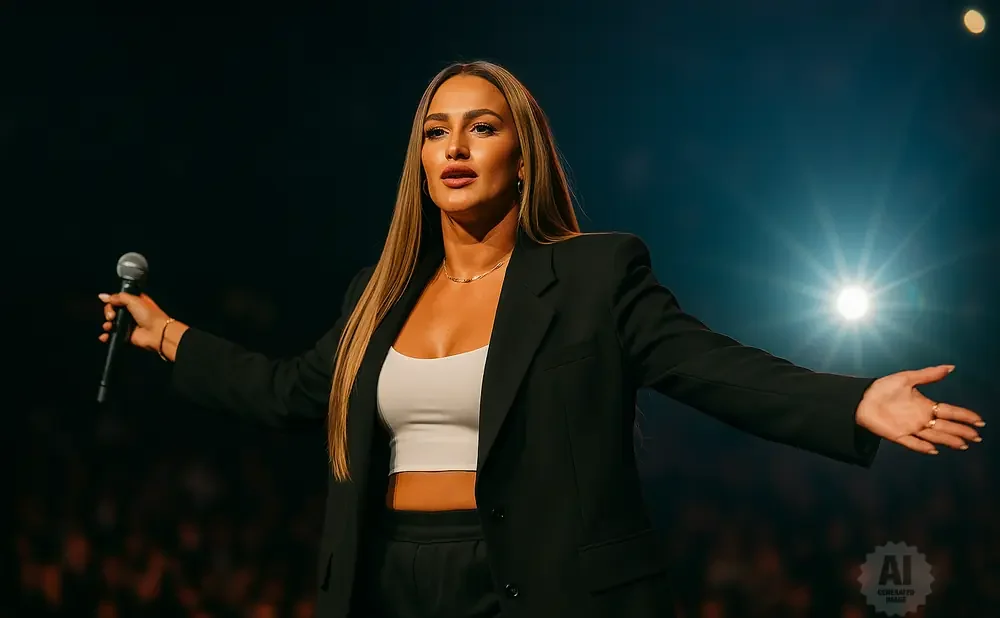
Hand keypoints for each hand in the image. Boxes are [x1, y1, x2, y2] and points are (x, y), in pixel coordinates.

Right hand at [98, 292, 170, 351]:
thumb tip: (103, 296)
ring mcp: (128, 324)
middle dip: (108, 312)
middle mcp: (131, 312)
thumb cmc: (149, 315)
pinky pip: (113, 334)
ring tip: (109, 326)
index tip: (110, 303)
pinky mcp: (126, 335)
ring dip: (107, 324)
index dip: (112, 301)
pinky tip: (105, 336)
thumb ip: (119, 297)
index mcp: (134, 301)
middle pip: (112, 310)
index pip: (117, 299)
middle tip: (111, 316)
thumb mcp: (134, 300)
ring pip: (111, 322)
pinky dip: (107, 335)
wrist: (157, 333)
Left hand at [856, 365, 984, 453]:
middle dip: (962, 431)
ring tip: (963, 445)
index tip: (979, 421)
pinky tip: (934, 450)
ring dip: (948, 440)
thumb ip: (929, 374)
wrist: (861, 397)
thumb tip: (951, 367)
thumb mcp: (907, 378)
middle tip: (977, 437)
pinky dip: (923, 446)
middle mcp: (921, 418)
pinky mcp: (897, 435)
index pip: (949, 412)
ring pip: (934, 436)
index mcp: (925, 405)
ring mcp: (910, 428)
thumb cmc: (883, 387)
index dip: (964, 416)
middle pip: (946, 426)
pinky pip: (912, 443)